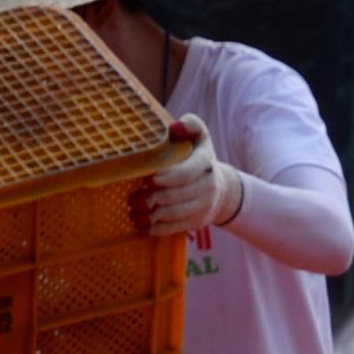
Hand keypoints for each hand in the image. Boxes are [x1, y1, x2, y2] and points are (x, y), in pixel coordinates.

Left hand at [132, 115, 243, 237]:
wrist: (221, 188)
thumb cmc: (199, 156)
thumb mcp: (200, 135)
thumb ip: (190, 124)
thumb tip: (174, 127)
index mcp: (206, 163)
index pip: (188, 172)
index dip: (169, 177)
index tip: (150, 179)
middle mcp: (208, 186)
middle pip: (178, 196)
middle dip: (154, 198)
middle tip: (132, 199)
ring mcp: (204, 206)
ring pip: (176, 214)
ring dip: (153, 215)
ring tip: (134, 211)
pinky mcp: (198, 222)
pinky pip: (177, 228)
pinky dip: (158, 229)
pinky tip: (142, 226)